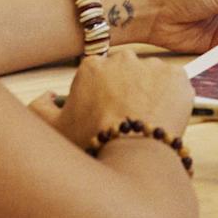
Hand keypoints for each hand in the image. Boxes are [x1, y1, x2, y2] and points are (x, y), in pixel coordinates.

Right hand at [45, 48, 192, 145]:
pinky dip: (171, 98)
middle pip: (125, 72)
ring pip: (151, 77)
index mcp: (92, 67)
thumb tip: (47, 95)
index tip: (105, 114)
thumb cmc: (93, 145)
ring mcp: (152, 66)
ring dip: (149, 93)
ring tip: (145, 122)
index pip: (99, 74)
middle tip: (125, 119)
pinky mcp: (177, 76)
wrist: (133, 159)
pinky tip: (161, 118)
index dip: (101, 95)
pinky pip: (175, 83)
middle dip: (125, 90)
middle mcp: (123, 59)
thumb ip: (40, 107)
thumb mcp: (54, 129)